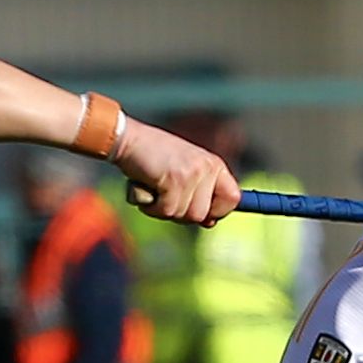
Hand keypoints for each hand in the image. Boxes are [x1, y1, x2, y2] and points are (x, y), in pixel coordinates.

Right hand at [114, 121, 239, 225]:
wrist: (128, 139)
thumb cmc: (153, 158)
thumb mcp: (183, 173)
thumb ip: (198, 195)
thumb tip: (210, 222)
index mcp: (214, 165)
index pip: (233, 198)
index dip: (217, 211)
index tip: (203, 213)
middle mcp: (207, 168)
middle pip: (202, 215)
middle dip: (180, 213)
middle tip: (164, 195)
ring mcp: (192, 173)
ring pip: (184, 216)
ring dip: (162, 209)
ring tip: (153, 188)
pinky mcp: (175, 180)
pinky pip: (166, 211)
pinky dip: (150, 206)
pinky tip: (144, 187)